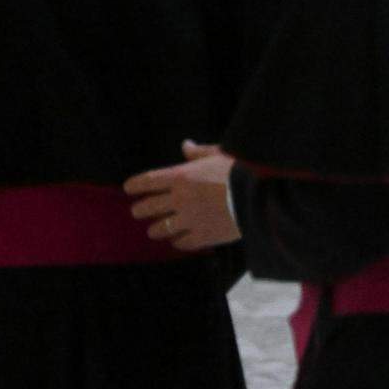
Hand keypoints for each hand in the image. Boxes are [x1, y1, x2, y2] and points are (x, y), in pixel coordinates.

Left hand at [123, 141, 239, 251]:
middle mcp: (179, 199)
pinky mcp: (202, 236)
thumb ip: (199, 152)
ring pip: (160, 229)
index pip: (147, 182)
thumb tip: (186, 145)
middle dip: (140, 210)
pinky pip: (181, 243)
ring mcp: (189, 220)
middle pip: (147, 208)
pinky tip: (178, 241)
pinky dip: (178, 242)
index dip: (135, 185)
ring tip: (155, 230)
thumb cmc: (241, 171)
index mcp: (180, 177)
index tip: (128, 189)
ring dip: (156, 229)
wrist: (260, 196)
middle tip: (138, 211)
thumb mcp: (220, 154)